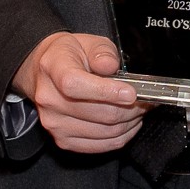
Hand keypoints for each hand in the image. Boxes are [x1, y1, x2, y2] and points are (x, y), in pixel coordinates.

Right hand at [13, 32, 144, 153]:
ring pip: (106, 132)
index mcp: (53, 69)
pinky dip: (121, 136)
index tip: (131, 92)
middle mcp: (49, 99)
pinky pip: (102, 146)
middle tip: (145, 99)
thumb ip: (102, 52)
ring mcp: (55, 124)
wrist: (44, 74)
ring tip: (138, 109)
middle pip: (99, 113)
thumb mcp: (88, 42)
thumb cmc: (69, 57)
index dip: (107, 91)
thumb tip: (110, 66)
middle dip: (131, 107)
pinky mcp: (63, 141)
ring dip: (130, 122)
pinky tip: (127, 123)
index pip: (75, 85)